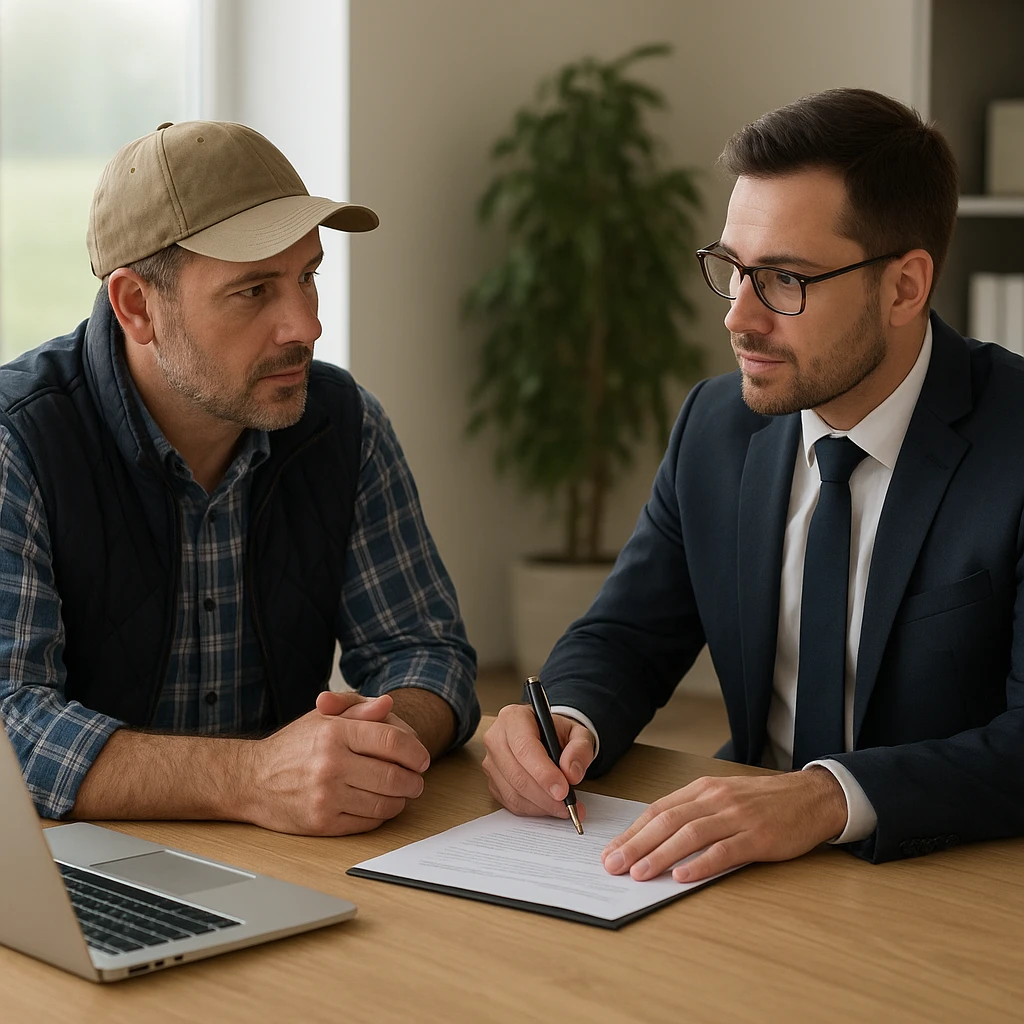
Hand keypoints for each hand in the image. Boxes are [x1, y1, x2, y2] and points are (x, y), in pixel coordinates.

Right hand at [244, 691, 430, 835]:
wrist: (251, 779)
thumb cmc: (292, 746)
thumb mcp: (323, 718)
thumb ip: (358, 708)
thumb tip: (388, 704)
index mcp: (334, 733)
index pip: (392, 741)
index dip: (415, 751)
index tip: (422, 758)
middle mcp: (331, 764)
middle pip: (394, 776)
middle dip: (414, 780)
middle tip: (417, 779)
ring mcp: (326, 796)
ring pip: (384, 803)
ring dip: (402, 799)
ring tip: (403, 793)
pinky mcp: (322, 823)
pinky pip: (367, 822)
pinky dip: (381, 815)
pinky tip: (381, 805)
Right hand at [482, 703, 595, 821]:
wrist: (546, 737)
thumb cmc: (558, 733)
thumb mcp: (578, 733)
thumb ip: (580, 749)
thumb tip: (572, 773)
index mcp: (514, 718)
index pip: (524, 747)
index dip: (543, 772)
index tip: (563, 790)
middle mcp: (496, 738)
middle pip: (516, 773)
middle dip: (545, 795)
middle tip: (568, 805)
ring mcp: (491, 761)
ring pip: (513, 792)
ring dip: (541, 805)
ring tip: (563, 807)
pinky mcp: (492, 782)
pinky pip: (510, 802)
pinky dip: (532, 809)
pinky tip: (548, 806)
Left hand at [601, 769, 847, 882]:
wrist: (812, 796)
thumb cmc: (764, 801)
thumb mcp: (723, 797)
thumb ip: (694, 813)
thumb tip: (656, 839)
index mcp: (703, 789)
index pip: (658, 810)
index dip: (632, 832)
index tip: (611, 850)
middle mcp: (716, 799)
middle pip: (667, 821)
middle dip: (635, 844)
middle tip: (613, 865)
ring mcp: (737, 817)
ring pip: (690, 835)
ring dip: (660, 855)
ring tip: (639, 873)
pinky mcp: (758, 837)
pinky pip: (724, 851)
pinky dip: (700, 864)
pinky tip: (682, 876)